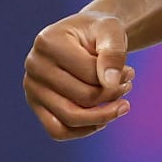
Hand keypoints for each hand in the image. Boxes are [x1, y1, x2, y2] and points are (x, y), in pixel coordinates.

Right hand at [24, 11, 135, 140]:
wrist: (84, 35)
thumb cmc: (98, 31)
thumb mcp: (111, 30)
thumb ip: (113, 52)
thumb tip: (110, 83)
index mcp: (48, 42)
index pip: (89, 73)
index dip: (117, 77)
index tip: (130, 72)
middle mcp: (34, 65)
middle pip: (82, 97)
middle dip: (112, 95)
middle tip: (127, 86)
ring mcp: (31, 87)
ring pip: (69, 118)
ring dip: (102, 117)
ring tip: (121, 106)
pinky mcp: (35, 104)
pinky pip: (57, 131)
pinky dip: (83, 130)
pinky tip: (101, 120)